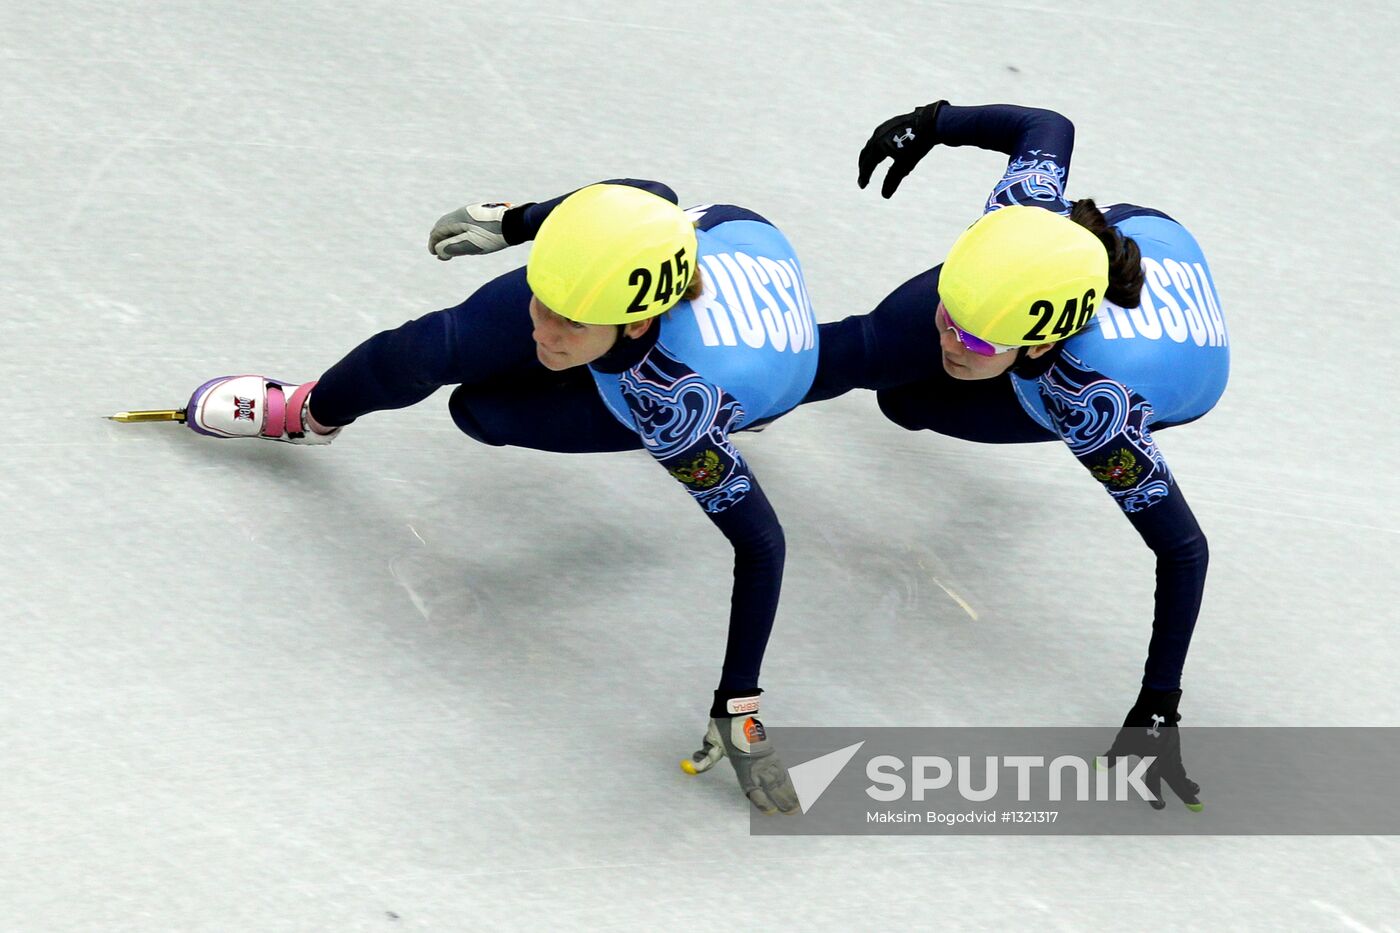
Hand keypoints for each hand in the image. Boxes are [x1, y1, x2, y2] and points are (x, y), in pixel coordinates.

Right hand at [428, 202, 511, 258]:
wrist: (518, 223)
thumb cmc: (493, 235)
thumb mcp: (470, 244)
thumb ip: (452, 247)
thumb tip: (439, 251)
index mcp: (457, 218)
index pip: (438, 230)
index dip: (434, 243)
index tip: (434, 254)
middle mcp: (463, 212)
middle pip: (445, 225)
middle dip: (440, 239)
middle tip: (440, 253)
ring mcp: (474, 212)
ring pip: (456, 224)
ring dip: (451, 236)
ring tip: (452, 248)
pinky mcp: (484, 214)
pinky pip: (466, 224)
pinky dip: (461, 233)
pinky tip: (467, 240)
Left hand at [681, 691, 798, 814]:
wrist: (737, 708)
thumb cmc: (723, 727)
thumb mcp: (711, 743)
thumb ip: (705, 758)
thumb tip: (690, 765)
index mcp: (742, 764)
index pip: (753, 788)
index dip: (761, 801)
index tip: (769, 812)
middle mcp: (757, 763)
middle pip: (772, 786)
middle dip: (782, 800)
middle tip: (790, 813)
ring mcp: (766, 757)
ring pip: (780, 778)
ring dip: (789, 793)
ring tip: (797, 807)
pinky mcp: (771, 752)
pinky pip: (781, 770)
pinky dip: (788, 781)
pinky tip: (794, 788)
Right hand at [857, 100, 946, 197]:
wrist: (930, 122)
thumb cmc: (917, 145)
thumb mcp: (905, 165)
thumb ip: (893, 180)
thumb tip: (885, 195)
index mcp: (878, 147)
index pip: (867, 165)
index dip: (864, 176)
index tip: (862, 186)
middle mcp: (877, 136)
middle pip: (865, 153)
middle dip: (863, 166)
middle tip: (863, 176)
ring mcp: (883, 127)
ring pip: (872, 143)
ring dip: (869, 155)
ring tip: (871, 163)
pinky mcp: (891, 122)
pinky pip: (879, 136)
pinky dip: (877, 146)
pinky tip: (882, 148)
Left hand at [1100, 686, 1202, 811]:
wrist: (1156, 705)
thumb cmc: (1136, 725)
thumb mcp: (1122, 742)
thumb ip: (1112, 756)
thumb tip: (1098, 766)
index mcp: (1153, 762)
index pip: (1153, 784)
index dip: (1155, 797)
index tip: (1159, 807)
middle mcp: (1166, 759)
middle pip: (1178, 781)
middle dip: (1187, 794)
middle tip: (1197, 806)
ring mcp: (1172, 751)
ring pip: (1180, 770)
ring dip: (1186, 782)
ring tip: (1195, 789)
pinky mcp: (1174, 743)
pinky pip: (1178, 760)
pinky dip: (1182, 768)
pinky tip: (1184, 772)